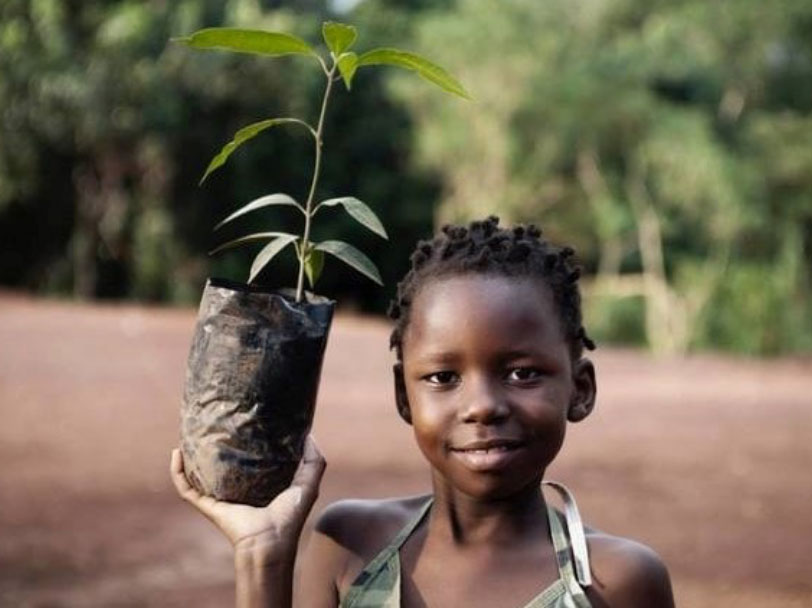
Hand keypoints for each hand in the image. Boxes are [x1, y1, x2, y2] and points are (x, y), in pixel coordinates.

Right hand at [170, 435, 325, 560]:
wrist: (271, 542)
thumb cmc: (290, 516)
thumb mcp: (308, 483)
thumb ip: (314, 460)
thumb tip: (308, 434)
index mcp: (258, 483)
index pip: (247, 459)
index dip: (243, 441)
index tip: (241, 420)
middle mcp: (235, 489)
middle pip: (219, 465)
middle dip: (212, 446)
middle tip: (211, 423)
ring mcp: (218, 497)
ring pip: (197, 474)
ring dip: (188, 457)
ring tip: (188, 434)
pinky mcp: (207, 505)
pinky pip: (185, 487)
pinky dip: (177, 472)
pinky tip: (176, 453)